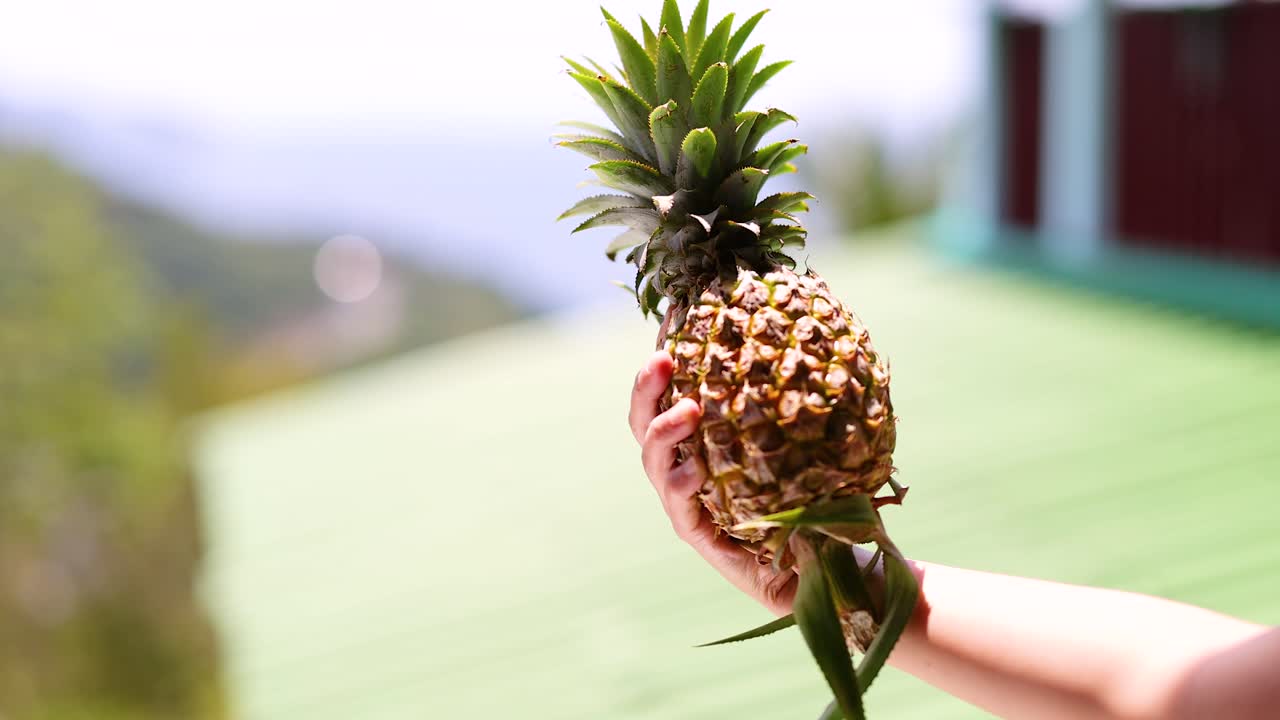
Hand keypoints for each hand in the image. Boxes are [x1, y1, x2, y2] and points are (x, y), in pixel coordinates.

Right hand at [629, 349, 797, 615]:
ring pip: (655, 461)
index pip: (667, 393)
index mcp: (700, 435)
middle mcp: (683, 463)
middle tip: (661, 359)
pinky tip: (693, 472)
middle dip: (646, 388)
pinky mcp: (698, 534)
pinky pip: (680, 507)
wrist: (831, 556)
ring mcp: (686, 500)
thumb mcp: (805, 432)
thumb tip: (804, 330)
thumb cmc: (817, 487)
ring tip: (685, 411)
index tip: (668, 327)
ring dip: (664, 432)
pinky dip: (682, 485)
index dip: (661, 363)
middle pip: (645, 422)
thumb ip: (794, 391)